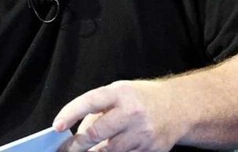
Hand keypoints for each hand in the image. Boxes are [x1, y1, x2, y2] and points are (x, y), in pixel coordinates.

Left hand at [53, 80, 181, 151]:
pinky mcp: (150, 151)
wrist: (180, 108)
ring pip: (108, 151)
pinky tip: (107, 151)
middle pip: (96, 133)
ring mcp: (142, 134)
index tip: (56, 126)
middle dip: (77, 145)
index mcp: (122, 93)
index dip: (71, 113)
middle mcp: (132, 113)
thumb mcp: (121, 92)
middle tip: (66, 150)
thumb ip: (100, 108)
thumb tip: (80, 133)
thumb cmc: (143, 99)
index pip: (90, 101)